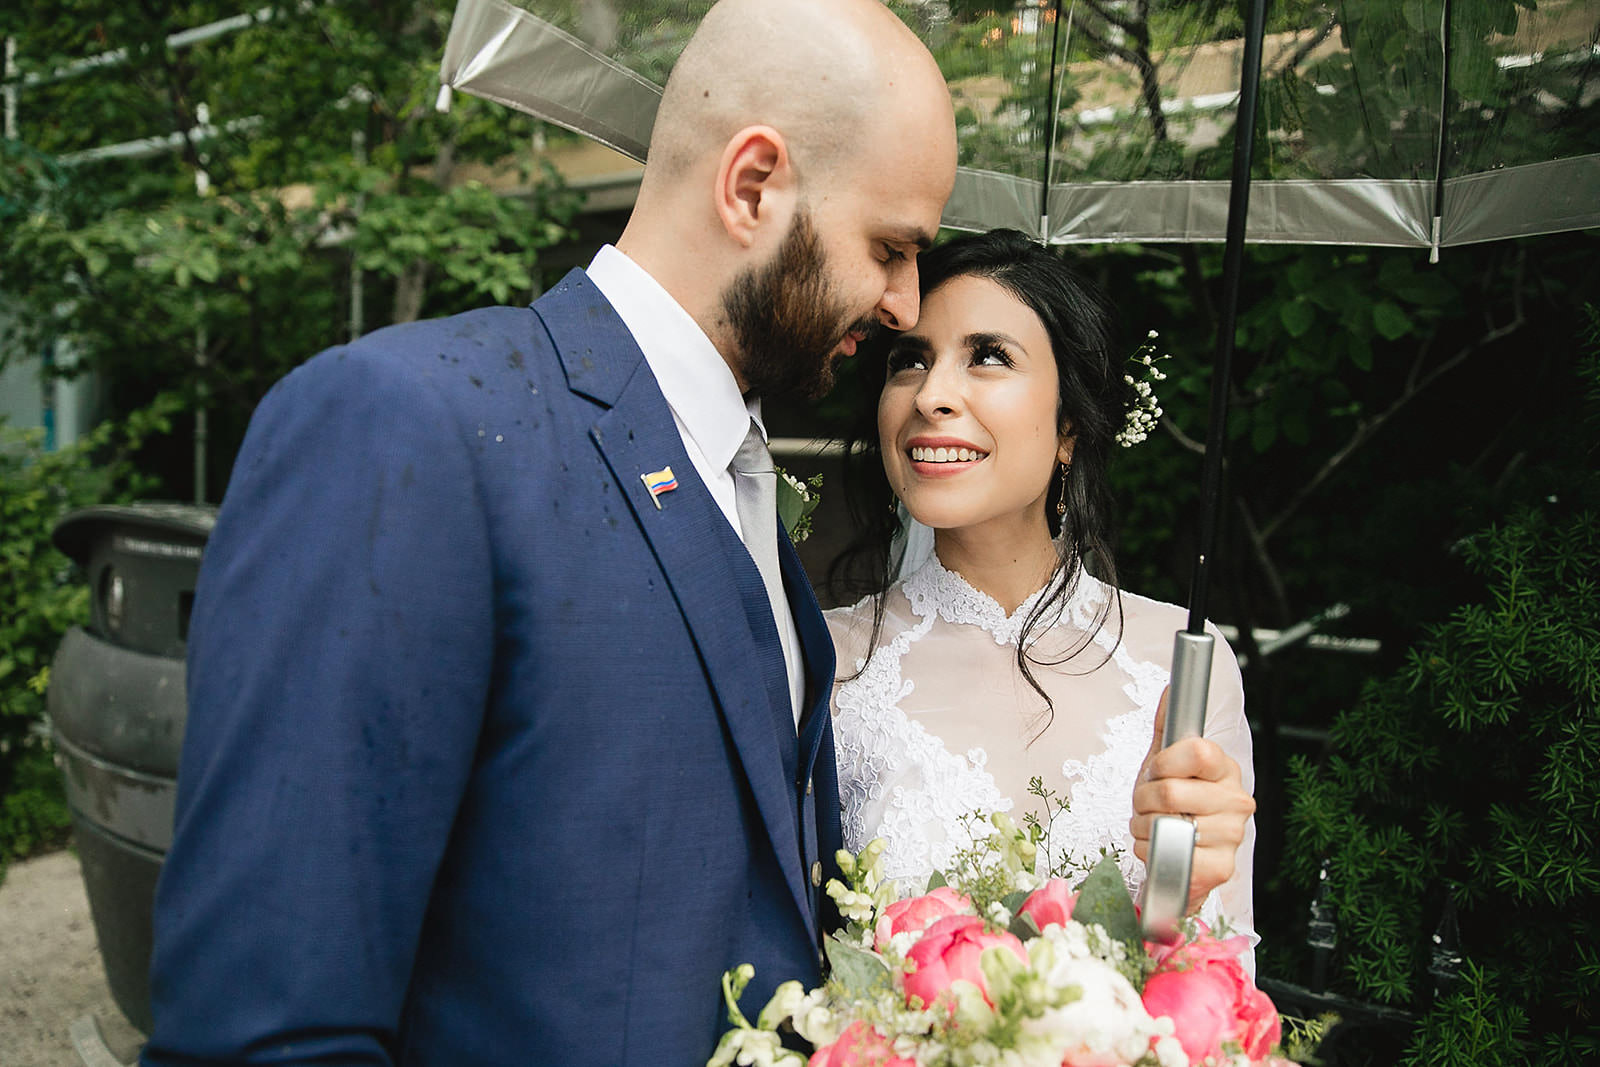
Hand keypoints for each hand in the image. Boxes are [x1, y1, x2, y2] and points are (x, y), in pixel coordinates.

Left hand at [1128, 686, 1255, 914]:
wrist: (1178, 852)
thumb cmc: (1173, 804)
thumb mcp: (1166, 761)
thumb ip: (1168, 725)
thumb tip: (1172, 690)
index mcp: (1225, 769)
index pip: (1197, 752)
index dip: (1164, 762)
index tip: (1157, 770)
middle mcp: (1236, 801)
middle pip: (1170, 792)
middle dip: (1144, 799)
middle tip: (1149, 804)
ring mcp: (1232, 835)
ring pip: (1164, 824)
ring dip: (1144, 827)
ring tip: (1155, 825)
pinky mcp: (1220, 867)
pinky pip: (1167, 854)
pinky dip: (1150, 851)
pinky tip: (1161, 847)